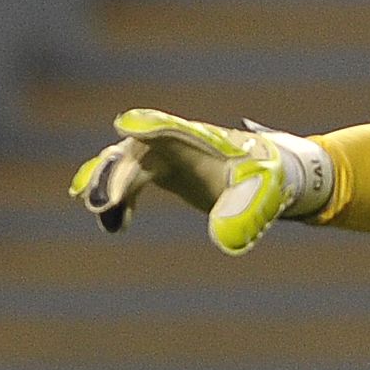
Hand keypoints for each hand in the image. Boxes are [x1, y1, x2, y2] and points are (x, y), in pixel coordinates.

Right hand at [69, 107, 331, 254]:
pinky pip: (129, 180)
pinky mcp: (158, 169)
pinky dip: (118, 200)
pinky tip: (115, 225)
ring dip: (108, 186)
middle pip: (136, 151)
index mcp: (201, 138)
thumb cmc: (266, 178)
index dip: (149, 128)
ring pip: (125, 164)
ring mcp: (163, 152)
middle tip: (101, 203)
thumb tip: (225, 241)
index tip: (125, 127)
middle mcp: (175, 140)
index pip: (170, 128)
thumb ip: (243, 212)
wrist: (267, 174)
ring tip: (103, 216)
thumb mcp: (261, 195)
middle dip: (116, 173)